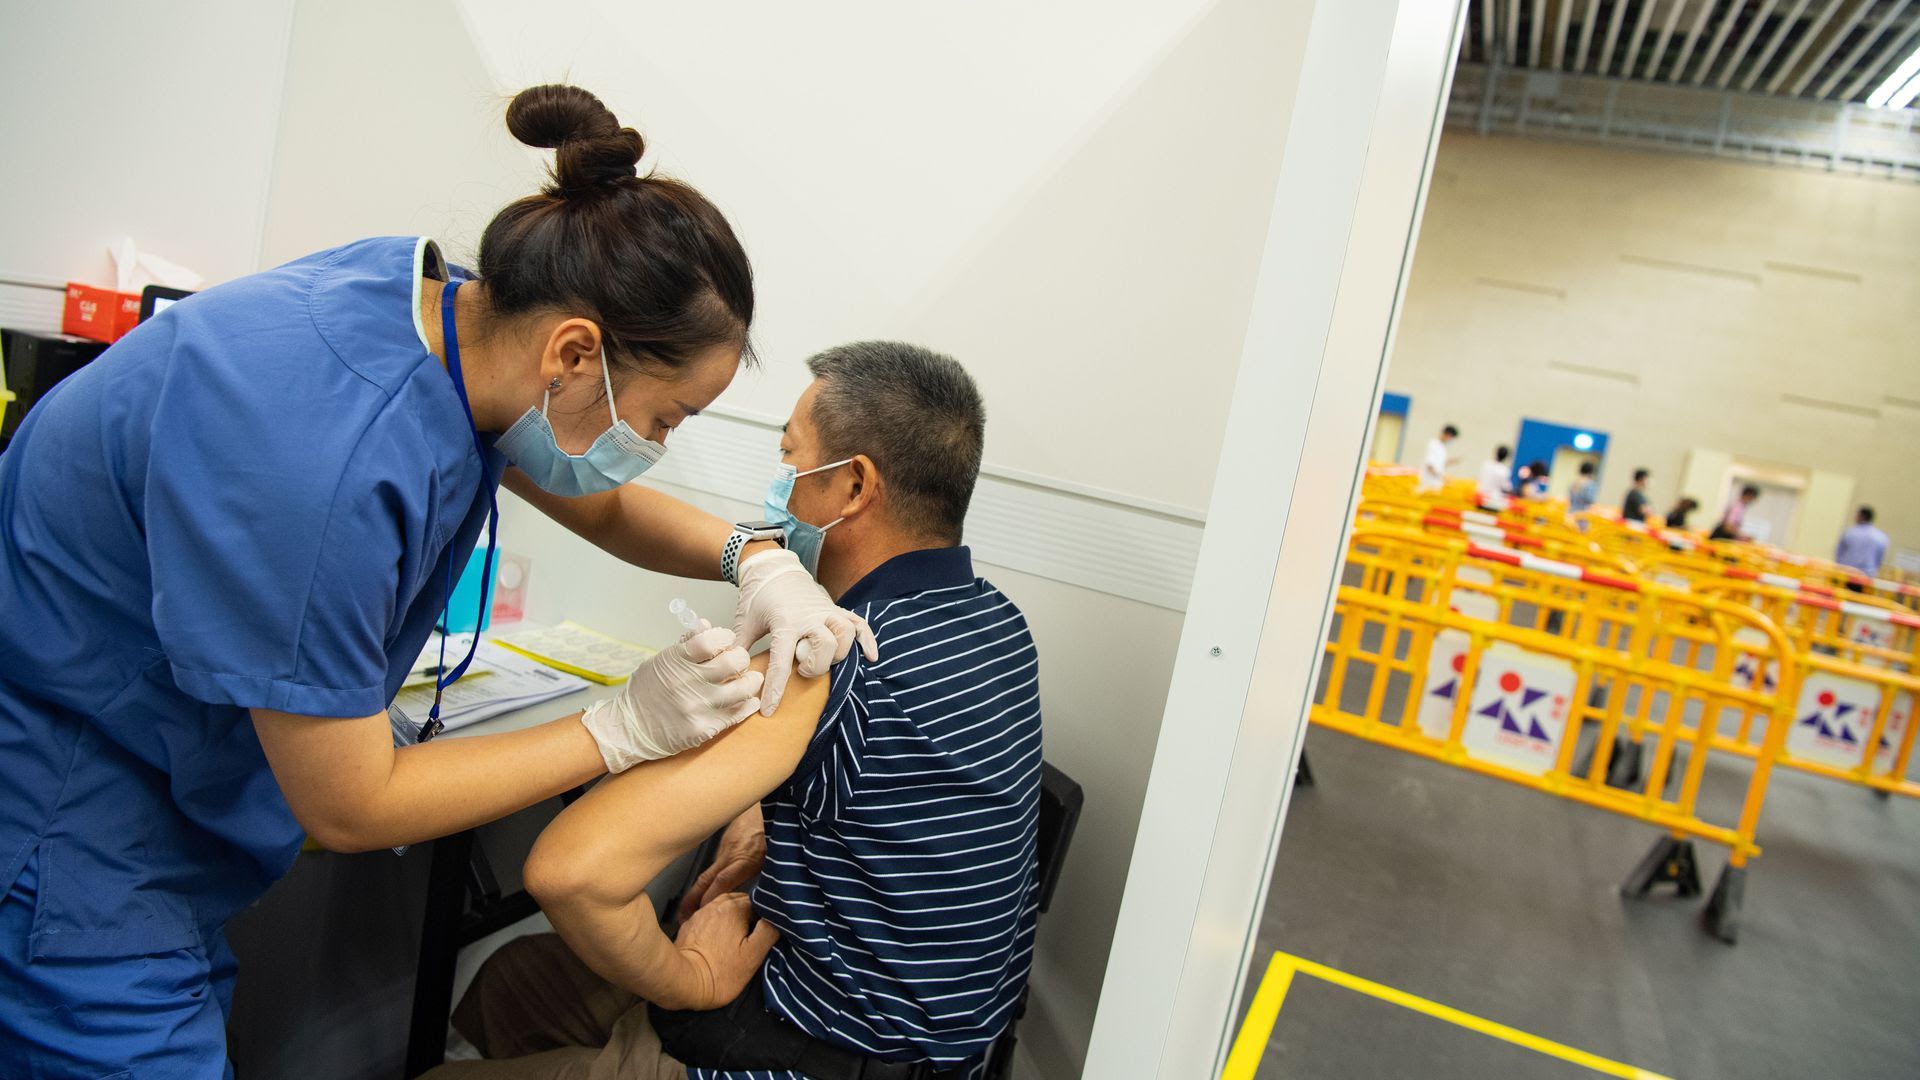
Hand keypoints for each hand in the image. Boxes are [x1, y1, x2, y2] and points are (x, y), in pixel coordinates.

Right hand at [579, 624, 762, 773]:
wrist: (630, 729)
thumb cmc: (647, 692)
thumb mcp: (661, 661)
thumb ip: (687, 644)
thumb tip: (707, 624)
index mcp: (676, 661)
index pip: (712, 640)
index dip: (725, 637)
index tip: (726, 640)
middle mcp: (688, 683)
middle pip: (734, 662)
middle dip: (740, 657)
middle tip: (738, 661)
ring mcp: (698, 707)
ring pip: (743, 689)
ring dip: (750, 682)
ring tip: (748, 680)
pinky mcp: (704, 729)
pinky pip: (738, 713)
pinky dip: (748, 704)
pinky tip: (748, 700)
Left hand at [673, 892, 779, 1009]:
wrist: (684, 983)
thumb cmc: (721, 972)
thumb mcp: (754, 955)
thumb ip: (769, 930)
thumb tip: (777, 915)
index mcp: (735, 907)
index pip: (759, 901)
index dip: (766, 915)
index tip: (766, 930)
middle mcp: (717, 904)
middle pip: (740, 901)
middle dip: (749, 913)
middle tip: (752, 934)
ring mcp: (700, 913)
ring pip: (723, 907)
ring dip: (732, 917)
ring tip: (736, 936)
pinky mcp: (689, 925)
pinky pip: (709, 917)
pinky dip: (716, 923)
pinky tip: (718, 939)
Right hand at [679, 806, 765, 920]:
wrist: (770, 803)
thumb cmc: (776, 830)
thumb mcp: (777, 857)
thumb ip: (769, 878)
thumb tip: (767, 899)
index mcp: (746, 859)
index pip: (723, 881)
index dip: (711, 897)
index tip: (701, 912)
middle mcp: (730, 854)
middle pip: (705, 880)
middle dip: (691, 901)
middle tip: (682, 918)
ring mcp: (724, 847)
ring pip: (708, 872)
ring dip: (698, 891)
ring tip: (691, 910)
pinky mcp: (724, 842)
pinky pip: (714, 863)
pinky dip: (709, 877)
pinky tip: (708, 887)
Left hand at [733, 548, 877, 714]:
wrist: (774, 568)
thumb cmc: (758, 596)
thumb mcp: (745, 621)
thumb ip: (738, 645)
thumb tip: (727, 671)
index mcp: (784, 622)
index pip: (782, 661)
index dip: (775, 688)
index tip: (769, 710)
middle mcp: (810, 617)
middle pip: (826, 647)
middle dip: (816, 666)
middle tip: (802, 669)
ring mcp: (826, 612)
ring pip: (846, 634)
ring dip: (839, 653)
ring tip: (825, 660)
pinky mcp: (836, 609)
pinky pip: (860, 624)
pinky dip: (868, 641)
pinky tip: (870, 657)